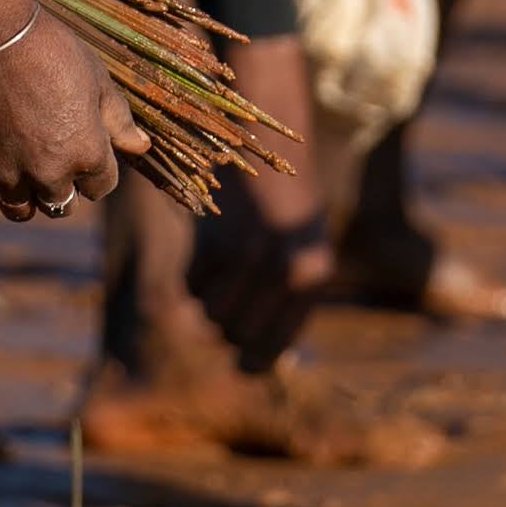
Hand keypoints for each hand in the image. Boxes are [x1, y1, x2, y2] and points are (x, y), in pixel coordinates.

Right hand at [0, 14, 135, 221]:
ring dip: (25, 194)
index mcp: (88, 154)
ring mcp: (7, 173)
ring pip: (20, 210)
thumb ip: (119, 120)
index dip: (96, 168)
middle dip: (62, 186)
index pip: (101, 187)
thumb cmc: (52, 50)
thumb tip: (140, 147)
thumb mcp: (97, 79)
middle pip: (62, 206)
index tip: (84, 145)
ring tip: (21, 164)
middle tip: (50, 154)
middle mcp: (49, 173)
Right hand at [185, 174, 334, 360]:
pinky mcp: (214, 241)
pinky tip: (211, 254)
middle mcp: (283, 272)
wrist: (268, 144)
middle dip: (229, 328)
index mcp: (313, 278)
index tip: (242, 362)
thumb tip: (254, 357)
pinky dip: (196, 277)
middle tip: (234, 304)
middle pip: (235, 335)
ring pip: (211, 314)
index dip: (253, 363)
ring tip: (225, 275)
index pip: (271, 349)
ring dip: (211, 302)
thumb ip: (289, 301)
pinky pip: (192, 286)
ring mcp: (247, 258)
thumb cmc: (291, 205)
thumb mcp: (306, 251)